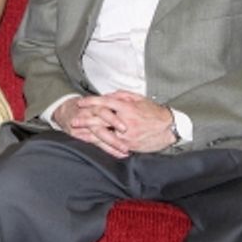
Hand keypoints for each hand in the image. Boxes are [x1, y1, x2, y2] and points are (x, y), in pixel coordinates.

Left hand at [53, 91, 173, 156]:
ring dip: (89, 134)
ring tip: (78, 134)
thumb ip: (122, 96)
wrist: (168, 128)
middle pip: (100, 120)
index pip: (104, 102)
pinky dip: (101, 145)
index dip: (91, 102)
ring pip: (104, 134)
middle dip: (85, 120)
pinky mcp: (129, 145)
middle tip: (73, 121)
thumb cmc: (153, 111)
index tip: (80, 102)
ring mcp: (127, 134)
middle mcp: (125, 121)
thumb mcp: (138, 98)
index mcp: (127, 107)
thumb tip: (108, 95)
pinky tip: (92, 144)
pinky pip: (113, 145)